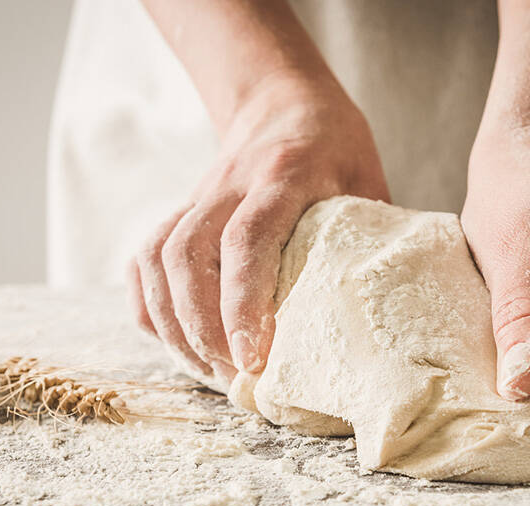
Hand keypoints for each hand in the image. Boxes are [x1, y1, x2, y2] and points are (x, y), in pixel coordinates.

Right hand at [128, 78, 388, 383]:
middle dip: (201, 328)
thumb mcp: (368, 183)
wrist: (282, 102)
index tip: (253, 358)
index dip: (243, 303)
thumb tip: (386, 317)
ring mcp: (198, 197)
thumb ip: (370, 240)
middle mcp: (230, 184)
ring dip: (175, 325)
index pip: (248, 239)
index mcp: (284, 174)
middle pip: (187, 254)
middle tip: (234, 377)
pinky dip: (150, 307)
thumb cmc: (337, 149)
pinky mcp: (181, 212)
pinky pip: (143, 260)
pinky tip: (175, 342)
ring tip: (209, 370)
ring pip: (157, 260)